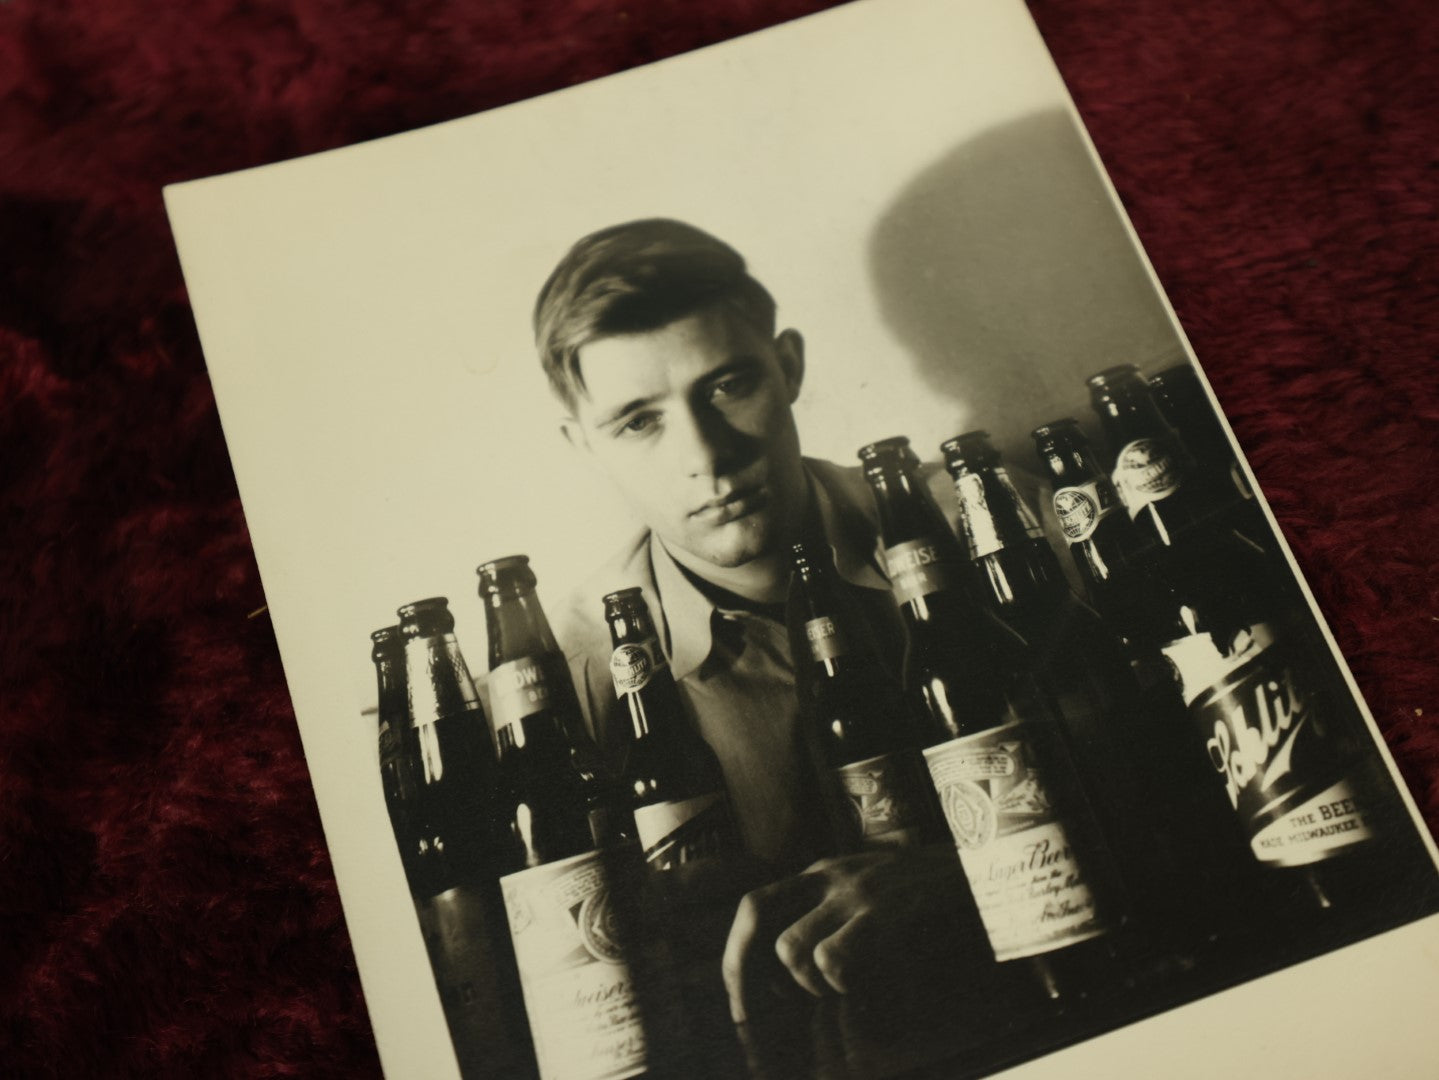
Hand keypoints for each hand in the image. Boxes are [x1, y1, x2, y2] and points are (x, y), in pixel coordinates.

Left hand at [721, 845, 981, 1022]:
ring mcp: (855, 891)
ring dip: (805, 983)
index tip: (740, 999)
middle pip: (755, 914)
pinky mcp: (882, 912)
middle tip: (750, 1016)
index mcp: (821, 872)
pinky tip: (861, 985)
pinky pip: (832, 956)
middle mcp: (829, 875)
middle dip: (742, 971)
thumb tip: (786, 972)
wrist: (982, 871)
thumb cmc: (927, 894)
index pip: (754, 905)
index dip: (736, 953)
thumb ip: (830, 914)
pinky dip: (838, 983)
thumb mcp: (870, 890)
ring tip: (837, 990)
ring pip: (791, 946)